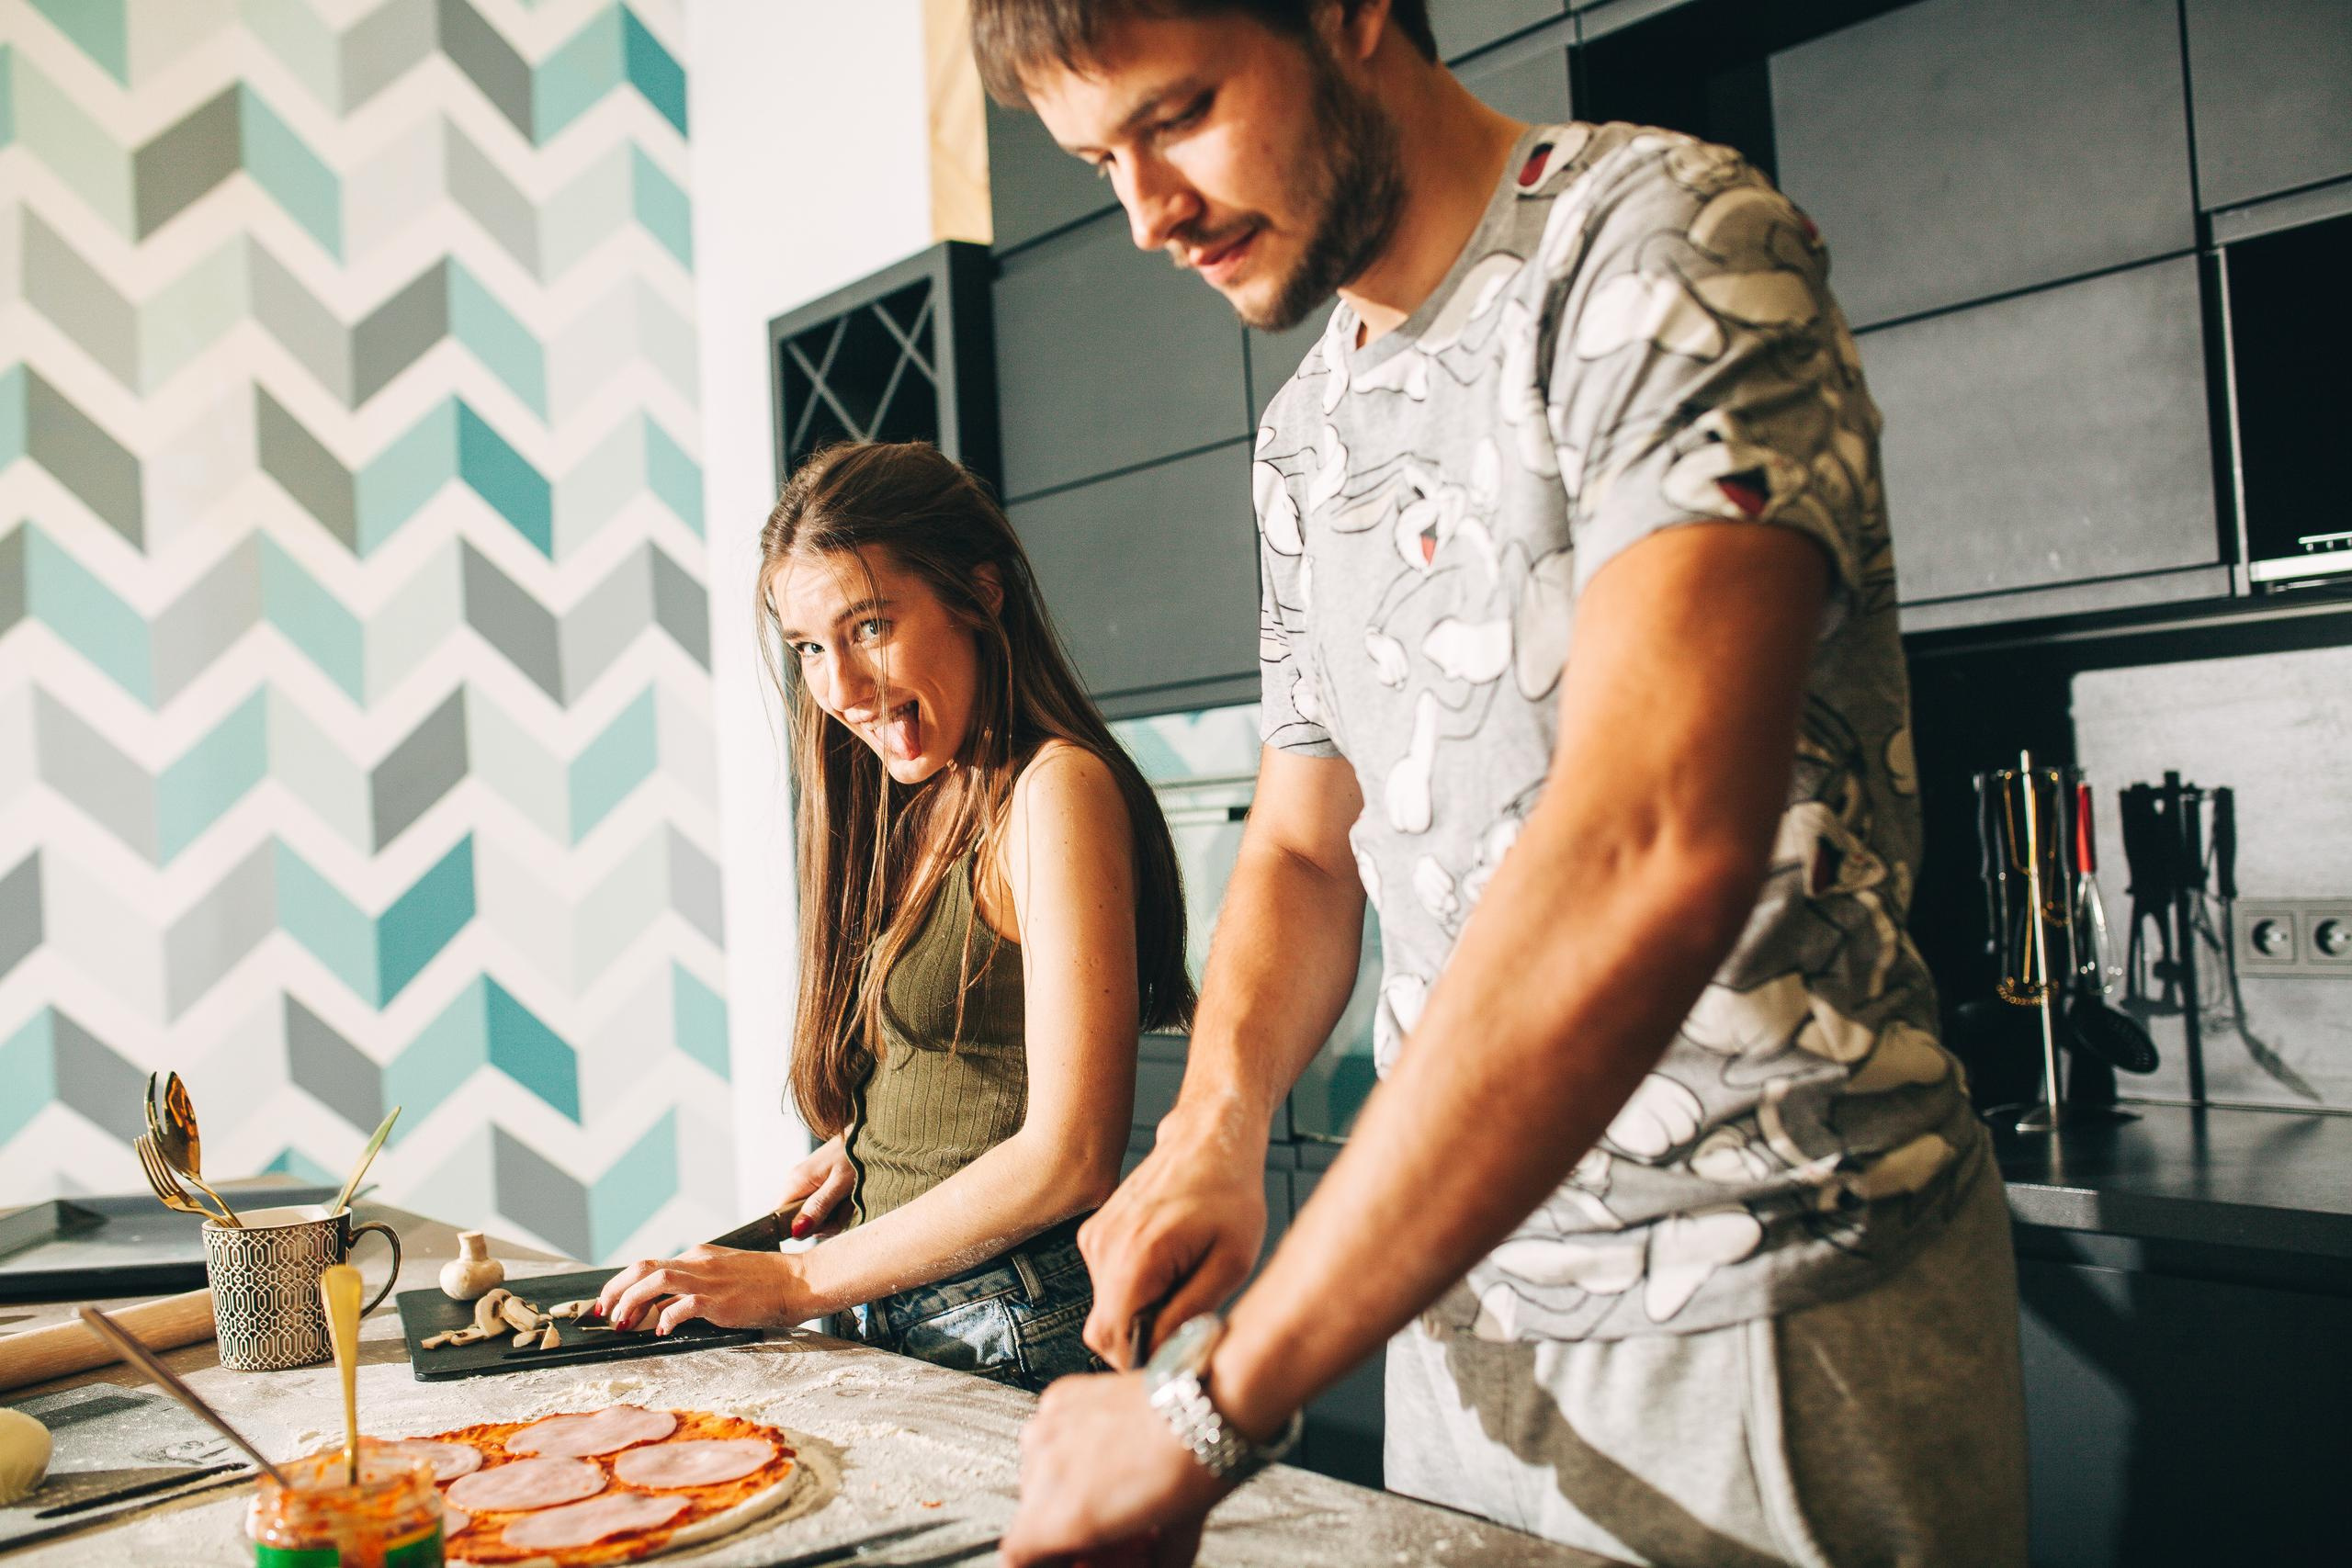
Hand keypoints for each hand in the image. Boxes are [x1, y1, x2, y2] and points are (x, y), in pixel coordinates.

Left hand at [594, 1245, 807, 1333]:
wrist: (800, 1281)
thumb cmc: (768, 1284)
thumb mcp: (725, 1277)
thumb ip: (695, 1288)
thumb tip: (664, 1308)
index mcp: (698, 1256)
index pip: (649, 1266)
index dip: (622, 1285)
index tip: (610, 1302)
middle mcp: (698, 1263)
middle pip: (642, 1268)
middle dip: (615, 1290)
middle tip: (604, 1312)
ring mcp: (708, 1280)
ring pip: (655, 1280)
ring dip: (631, 1302)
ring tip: (622, 1322)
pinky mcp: (720, 1300)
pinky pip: (683, 1306)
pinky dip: (666, 1318)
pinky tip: (662, 1331)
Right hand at [775, 1137, 855, 1239]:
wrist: (871, 1133)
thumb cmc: (856, 1153)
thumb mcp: (840, 1183)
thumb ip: (818, 1207)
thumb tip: (795, 1232)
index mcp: (796, 1181)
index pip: (779, 1218)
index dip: (798, 1229)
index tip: (823, 1224)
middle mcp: (797, 1182)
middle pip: (800, 1221)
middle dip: (824, 1224)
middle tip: (844, 1209)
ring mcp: (808, 1183)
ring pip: (814, 1217)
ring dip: (836, 1217)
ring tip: (850, 1201)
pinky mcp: (820, 1184)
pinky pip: (823, 1208)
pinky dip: (839, 1209)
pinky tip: (850, 1200)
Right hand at [1001, 1371, 1223, 1566]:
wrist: (1208, 1404)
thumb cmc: (1193, 1470)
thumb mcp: (1170, 1542)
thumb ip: (1143, 1565)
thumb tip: (1142, 1565)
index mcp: (1062, 1517)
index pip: (1019, 1557)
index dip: (1051, 1563)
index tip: (1079, 1558)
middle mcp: (1044, 1470)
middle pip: (1035, 1519)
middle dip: (1069, 1530)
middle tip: (1113, 1531)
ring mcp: (1048, 1429)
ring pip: (1041, 1476)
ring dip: (1070, 1488)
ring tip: (1117, 1489)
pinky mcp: (1061, 1397)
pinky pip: (1052, 1435)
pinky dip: (1074, 1447)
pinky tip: (1112, 1451)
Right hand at [1080, 1106, 1267, 1367]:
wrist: (1209, 1138)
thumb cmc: (1230, 1193)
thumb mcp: (1232, 1263)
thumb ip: (1191, 1313)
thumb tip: (1163, 1354)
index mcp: (1136, 1257)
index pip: (1114, 1342)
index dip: (1143, 1361)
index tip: (1177, 1353)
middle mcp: (1104, 1247)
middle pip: (1104, 1331)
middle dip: (1141, 1341)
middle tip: (1186, 1323)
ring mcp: (1095, 1238)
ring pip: (1106, 1309)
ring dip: (1140, 1312)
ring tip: (1183, 1283)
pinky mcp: (1096, 1234)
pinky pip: (1108, 1285)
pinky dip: (1135, 1291)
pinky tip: (1170, 1268)